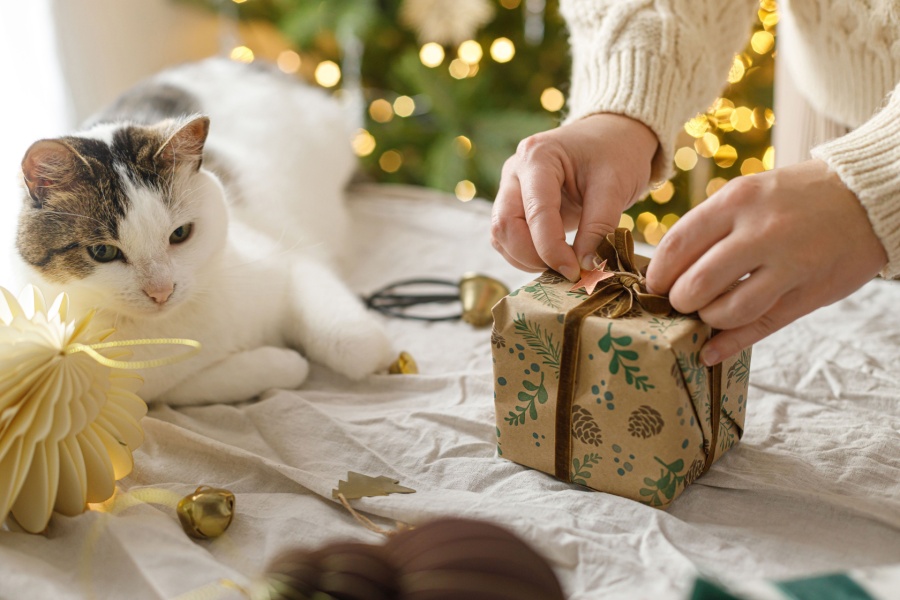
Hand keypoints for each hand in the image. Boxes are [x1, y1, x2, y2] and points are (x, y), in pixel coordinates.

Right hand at [491, 113, 658, 280]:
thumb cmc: (616, 153)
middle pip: (504, 225)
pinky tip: (553, 258)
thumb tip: (584, 267)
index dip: (551, 249)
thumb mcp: (615, 186)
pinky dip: (525, 255)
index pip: (535, 213)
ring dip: (526, 259)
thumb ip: (598, 227)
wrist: (613, 137)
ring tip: (562, 265)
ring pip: (501, 235)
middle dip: (532, 256)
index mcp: (537, 157)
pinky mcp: (514, 205)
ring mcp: (510, 188)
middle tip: (566, 271)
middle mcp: (515, 171)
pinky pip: (507, 238)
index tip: (575, 271)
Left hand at [646, 159, 887, 364]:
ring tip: (707, 314)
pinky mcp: (809, 293)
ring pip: (727, 311)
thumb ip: (711, 226)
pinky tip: (710, 351)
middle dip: (679, 301)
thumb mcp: (750, 193)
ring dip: (707, 320)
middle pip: (697, 283)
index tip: (655, 285)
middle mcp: (761, 231)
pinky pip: (761, 326)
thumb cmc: (795, 197)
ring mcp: (788, 264)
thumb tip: (667, 268)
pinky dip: (730, 345)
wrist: (866, 196)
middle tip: (679, 303)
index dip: (659, 274)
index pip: (677, 245)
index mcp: (737, 200)